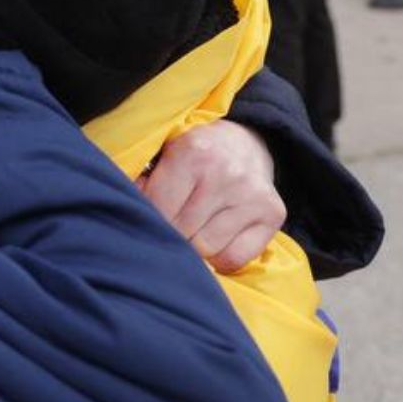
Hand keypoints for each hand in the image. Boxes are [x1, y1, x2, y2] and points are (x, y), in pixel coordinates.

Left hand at [140, 120, 285, 272]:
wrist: (247, 142)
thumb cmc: (196, 153)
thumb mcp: (166, 152)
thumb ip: (144, 180)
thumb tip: (129, 213)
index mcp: (194, 152)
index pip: (159, 208)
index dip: (148, 217)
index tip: (148, 216)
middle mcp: (226, 174)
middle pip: (182, 232)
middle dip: (171, 232)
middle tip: (171, 224)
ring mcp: (252, 196)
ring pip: (207, 249)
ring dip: (195, 246)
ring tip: (193, 228)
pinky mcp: (273, 214)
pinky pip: (235, 259)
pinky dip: (220, 258)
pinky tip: (216, 239)